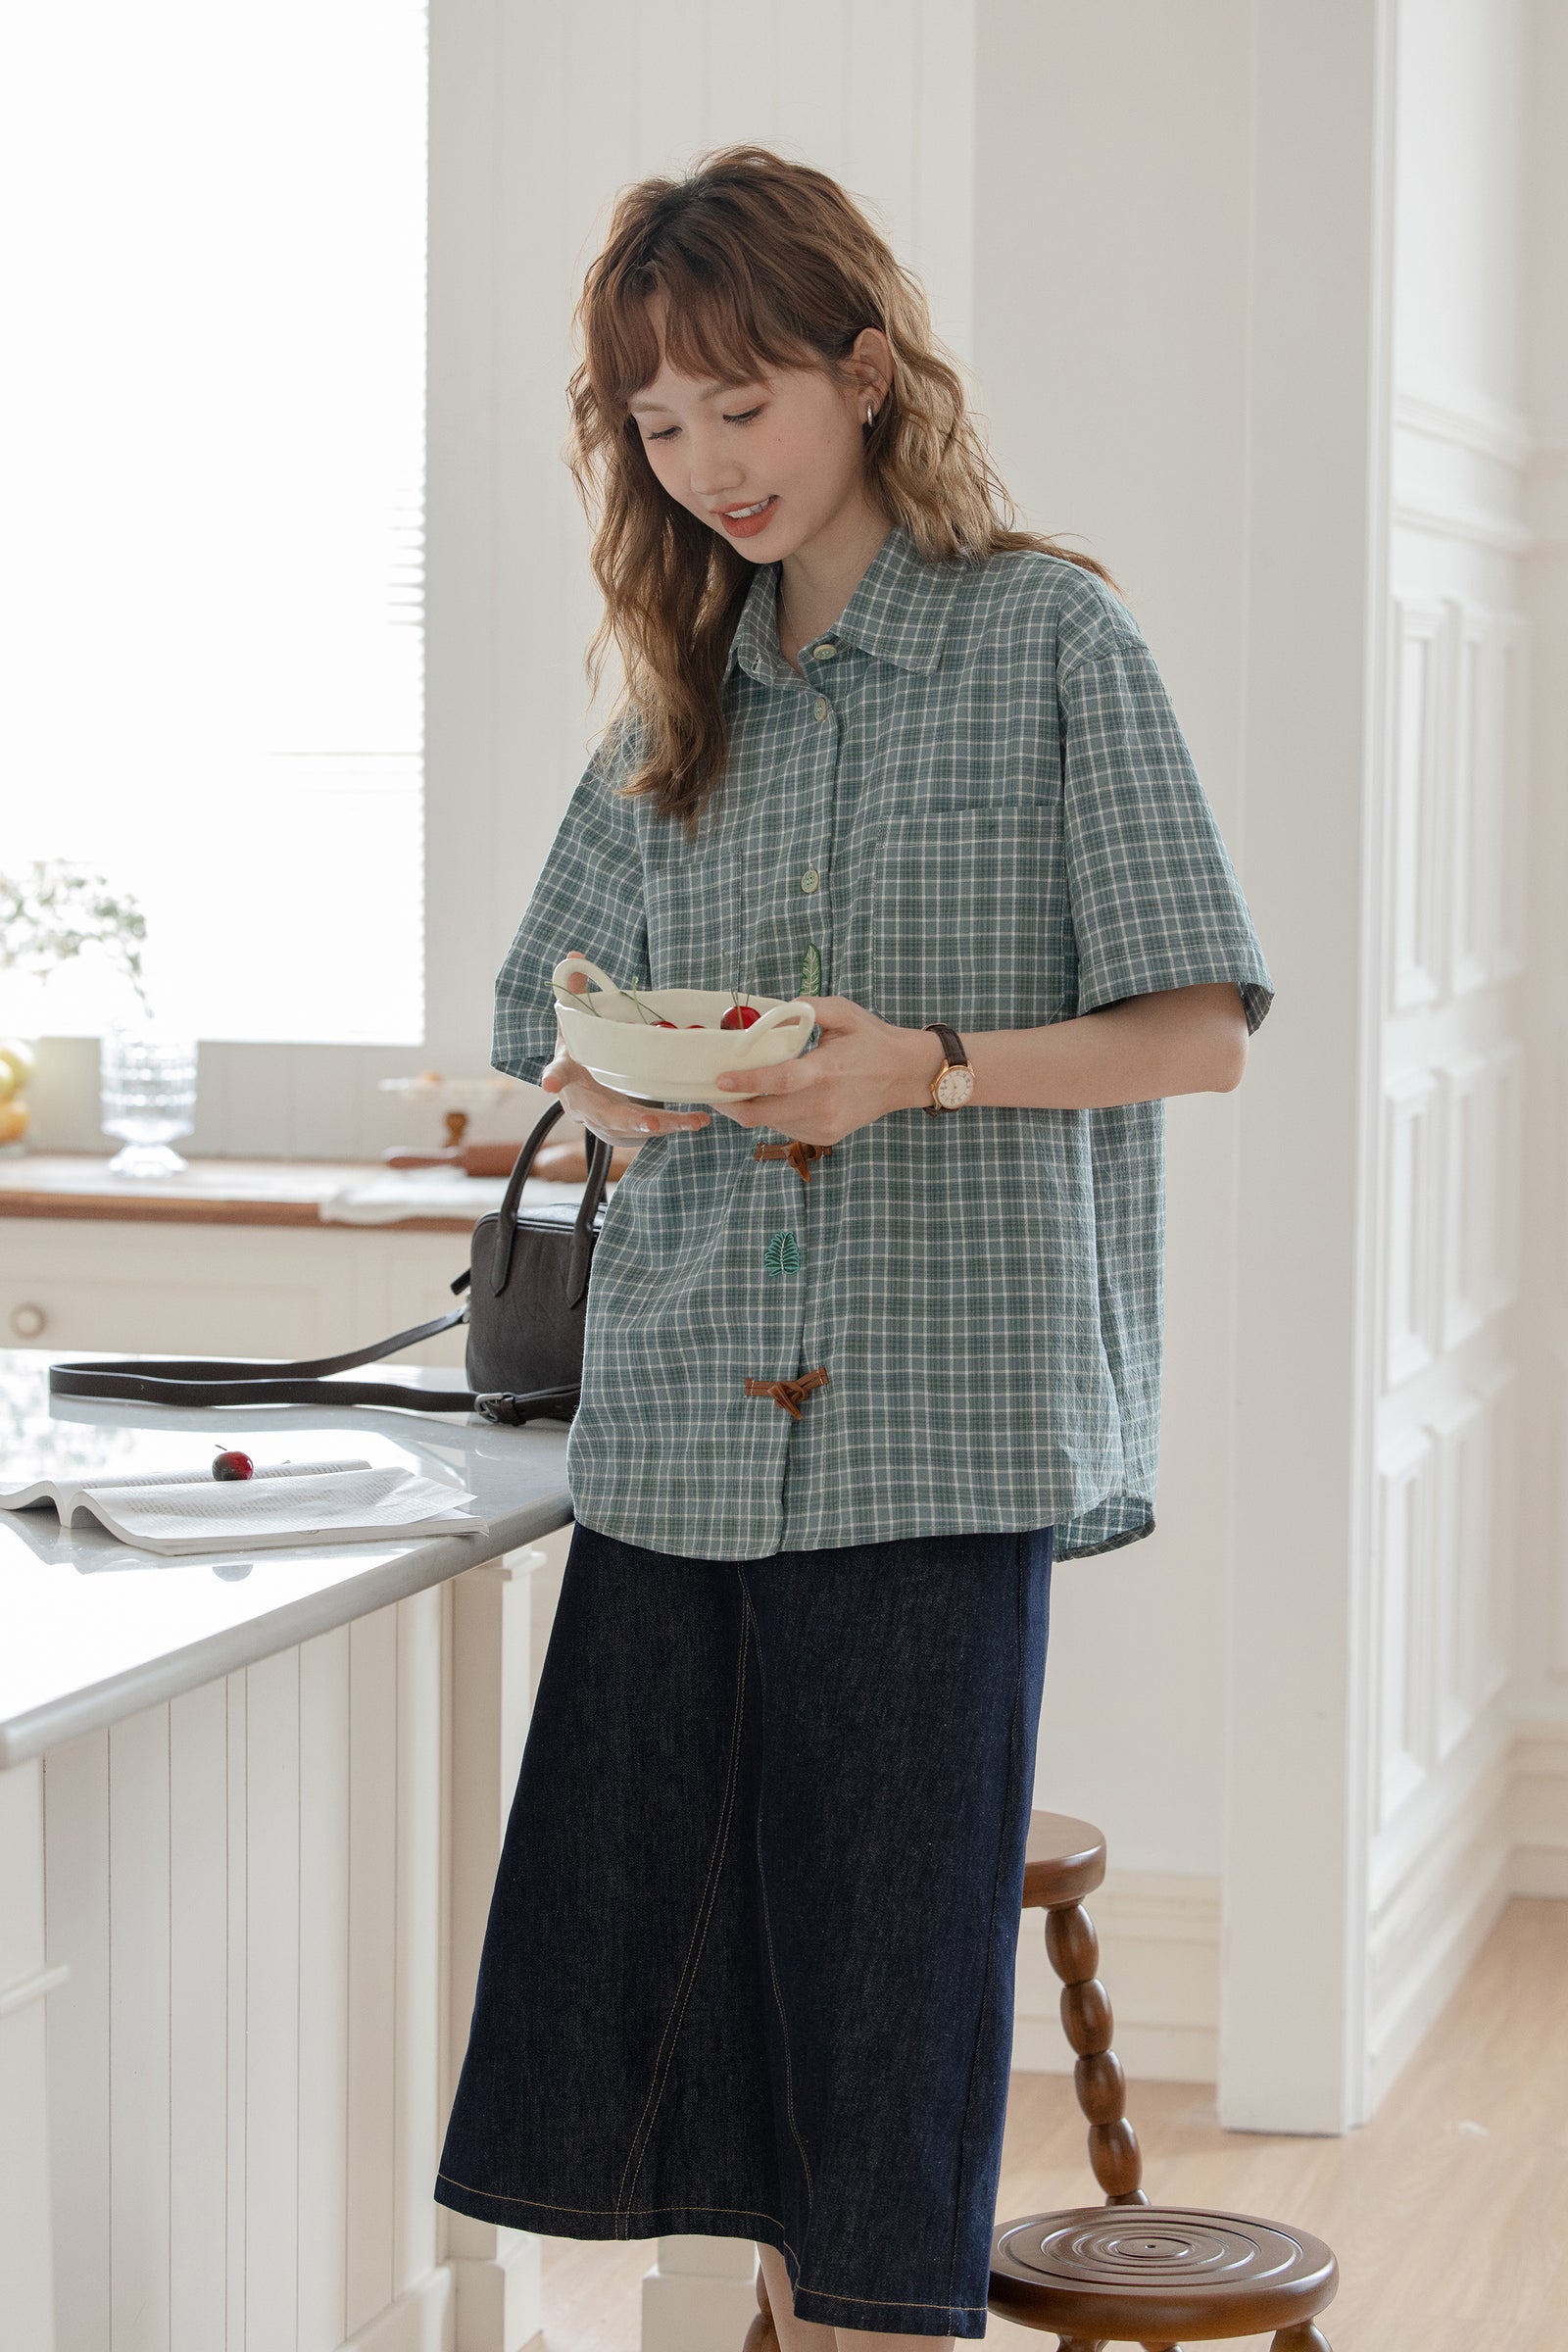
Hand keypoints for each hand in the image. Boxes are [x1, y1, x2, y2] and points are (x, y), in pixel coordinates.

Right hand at [542, 956, 710, 1142]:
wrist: (581, 1089)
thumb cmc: (582, 1052)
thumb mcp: (576, 1023)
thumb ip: (576, 992)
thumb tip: (574, 957)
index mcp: (569, 1071)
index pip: (559, 1072)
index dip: (554, 1077)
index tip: (550, 1083)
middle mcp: (582, 1103)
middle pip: (602, 1114)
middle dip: (627, 1119)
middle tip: (649, 1123)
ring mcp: (604, 1121)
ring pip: (632, 1128)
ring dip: (663, 1126)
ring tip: (692, 1121)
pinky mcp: (624, 1131)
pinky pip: (648, 1132)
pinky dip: (673, 1126)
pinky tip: (698, 1120)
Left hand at [709, 996, 938, 1142]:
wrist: (905, 1075)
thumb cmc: (872, 1040)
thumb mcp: (844, 1012)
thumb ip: (806, 1007)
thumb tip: (769, 1015)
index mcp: (827, 1070)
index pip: (780, 1081)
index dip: (747, 1082)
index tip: (720, 1079)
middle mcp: (824, 1103)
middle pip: (764, 1114)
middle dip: (731, 1105)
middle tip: (714, 1090)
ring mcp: (825, 1124)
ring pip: (771, 1123)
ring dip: (752, 1108)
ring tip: (743, 1089)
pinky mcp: (827, 1136)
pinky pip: (787, 1129)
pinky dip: (774, 1115)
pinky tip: (777, 1098)